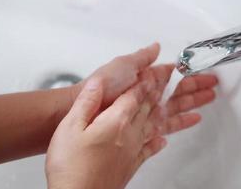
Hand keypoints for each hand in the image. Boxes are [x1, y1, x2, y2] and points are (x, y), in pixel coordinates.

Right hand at [46, 78, 166, 188]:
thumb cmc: (70, 166)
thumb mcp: (70, 127)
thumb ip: (86, 102)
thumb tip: (98, 83)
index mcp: (115, 122)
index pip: (134, 96)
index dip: (143, 83)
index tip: (151, 74)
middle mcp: (129, 135)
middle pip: (147, 109)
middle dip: (156, 94)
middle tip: (165, 84)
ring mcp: (132, 151)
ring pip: (153, 126)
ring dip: (162, 113)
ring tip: (170, 105)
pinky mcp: (131, 166)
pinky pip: (150, 149)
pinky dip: (157, 142)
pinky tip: (162, 141)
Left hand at [76, 43, 217, 133]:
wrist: (88, 110)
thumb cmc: (104, 86)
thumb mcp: (124, 65)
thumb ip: (142, 58)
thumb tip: (157, 46)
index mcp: (146, 80)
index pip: (173, 76)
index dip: (190, 74)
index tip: (204, 71)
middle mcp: (149, 97)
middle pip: (179, 93)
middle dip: (197, 89)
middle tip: (214, 86)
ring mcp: (148, 114)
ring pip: (177, 108)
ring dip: (194, 104)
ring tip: (209, 101)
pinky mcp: (145, 130)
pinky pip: (167, 126)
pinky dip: (180, 123)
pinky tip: (191, 121)